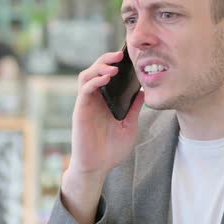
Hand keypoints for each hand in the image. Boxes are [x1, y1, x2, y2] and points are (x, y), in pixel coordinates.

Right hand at [61, 50, 144, 223]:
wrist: (97, 168)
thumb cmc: (111, 149)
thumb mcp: (130, 126)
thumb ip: (134, 109)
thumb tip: (144, 92)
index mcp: (106, 101)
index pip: (107, 75)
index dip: (116, 64)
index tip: (129, 57)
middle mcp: (94, 99)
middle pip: (96, 70)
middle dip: (107, 60)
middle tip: (121, 55)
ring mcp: (86, 104)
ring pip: (87, 75)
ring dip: (99, 67)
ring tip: (114, 67)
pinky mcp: (80, 110)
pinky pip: (85, 90)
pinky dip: (95, 81)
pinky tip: (106, 78)